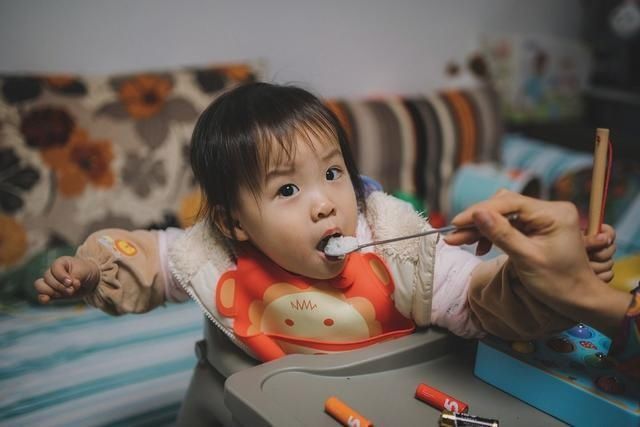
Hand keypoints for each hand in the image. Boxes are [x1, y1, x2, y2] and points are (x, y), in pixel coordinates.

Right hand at [34, 256, 99, 303]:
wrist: (90, 280)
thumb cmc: (85, 271)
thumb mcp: (84, 271)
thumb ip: (76, 277)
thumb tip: (70, 287)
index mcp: (60, 263)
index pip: (55, 268)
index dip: (62, 277)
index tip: (71, 282)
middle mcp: (52, 272)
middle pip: (47, 278)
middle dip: (60, 286)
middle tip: (72, 290)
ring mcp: (50, 283)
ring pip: (40, 286)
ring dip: (52, 292)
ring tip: (65, 294)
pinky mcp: (51, 293)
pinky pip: (41, 295)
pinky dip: (43, 298)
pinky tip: (47, 300)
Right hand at [444, 190, 630, 335]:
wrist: (578, 299)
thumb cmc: (557, 282)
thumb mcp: (526, 258)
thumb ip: (501, 233)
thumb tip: (477, 213)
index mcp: (554, 213)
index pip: (509, 203)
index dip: (480, 211)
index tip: (456, 223)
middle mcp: (550, 210)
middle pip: (504, 206)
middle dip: (477, 221)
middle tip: (454, 236)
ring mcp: (544, 217)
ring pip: (503, 214)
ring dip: (482, 228)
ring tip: (461, 242)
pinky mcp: (538, 226)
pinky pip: (509, 223)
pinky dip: (493, 233)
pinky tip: (481, 247)